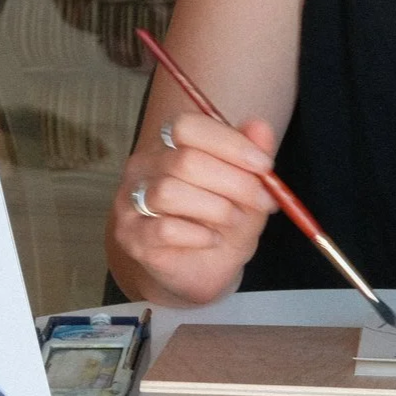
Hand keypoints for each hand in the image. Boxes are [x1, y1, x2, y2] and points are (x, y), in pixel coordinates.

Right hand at [108, 112, 279, 305]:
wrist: (203, 269)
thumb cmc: (223, 222)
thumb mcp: (248, 189)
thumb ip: (253, 156)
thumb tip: (260, 126)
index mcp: (170, 145)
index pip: (188, 126)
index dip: (229, 143)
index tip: (264, 165)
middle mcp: (144, 166)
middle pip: (185, 160)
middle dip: (234, 182)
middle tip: (261, 201)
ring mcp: (131, 200)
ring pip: (170, 191)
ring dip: (216, 208)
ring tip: (235, 220)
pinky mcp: (131, 235)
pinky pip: (164, 228)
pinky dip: (198, 234)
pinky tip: (212, 239)